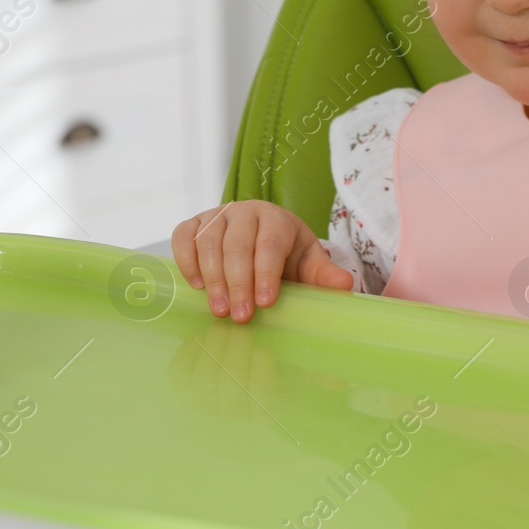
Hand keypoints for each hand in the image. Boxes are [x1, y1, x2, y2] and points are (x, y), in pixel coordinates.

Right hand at [171, 201, 354, 322]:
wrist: (261, 237)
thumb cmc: (286, 255)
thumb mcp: (308, 264)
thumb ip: (324, 276)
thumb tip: (345, 286)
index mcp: (276, 218)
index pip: (270, 244)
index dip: (266, 273)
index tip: (265, 302)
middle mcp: (244, 212)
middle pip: (237, 245)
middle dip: (238, 283)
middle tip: (239, 317)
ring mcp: (216, 216)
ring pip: (209, 242)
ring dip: (212, 277)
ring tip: (219, 310)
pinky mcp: (194, 224)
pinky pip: (183, 237)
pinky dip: (186, 260)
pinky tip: (195, 285)